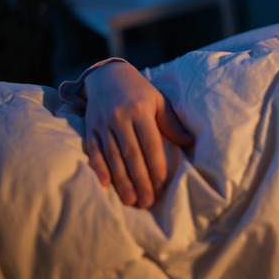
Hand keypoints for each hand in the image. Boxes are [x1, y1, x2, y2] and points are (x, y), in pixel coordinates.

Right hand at [82, 61, 192, 207]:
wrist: (107, 76)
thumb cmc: (139, 92)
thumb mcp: (159, 101)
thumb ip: (172, 123)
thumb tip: (189, 143)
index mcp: (140, 111)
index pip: (150, 144)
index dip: (156, 167)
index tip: (162, 186)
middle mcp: (120, 118)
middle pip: (131, 155)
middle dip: (140, 181)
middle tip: (147, 202)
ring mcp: (102, 124)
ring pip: (112, 157)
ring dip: (121, 181)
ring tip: (131, 200)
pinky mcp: (89, 129)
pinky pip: (93, 151)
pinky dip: (99, 168)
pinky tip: (105, 184)